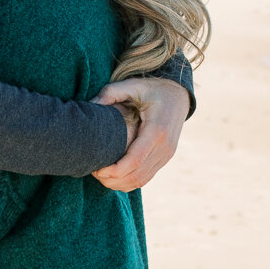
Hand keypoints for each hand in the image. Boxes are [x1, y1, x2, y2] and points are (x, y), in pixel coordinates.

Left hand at [91, 75, 189, 191]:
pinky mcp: (165, 159)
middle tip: (94, 172)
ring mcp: (166, 155)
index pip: (135, 160)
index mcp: (157, 130)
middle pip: (137, 175)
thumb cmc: (153, 89)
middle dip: (113, 179)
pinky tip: (114, 177)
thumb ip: (110, 93)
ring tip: (101, 175)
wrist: (179, 95)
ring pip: (141, 180)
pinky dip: (129, 182)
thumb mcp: (132, 85)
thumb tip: (90, 105)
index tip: (97, 169)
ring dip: (119, 183)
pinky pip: (146, 178)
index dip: (114, 170)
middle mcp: (164, 147)